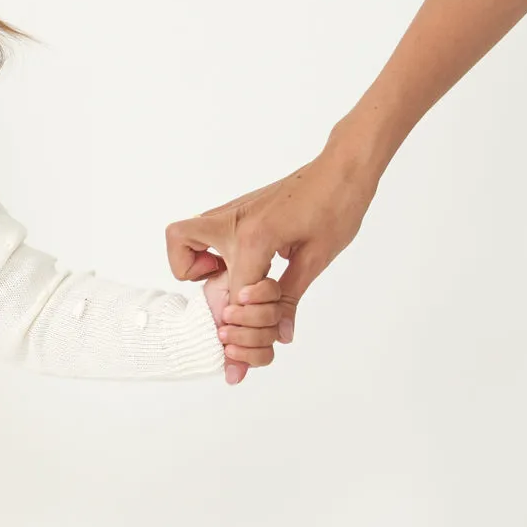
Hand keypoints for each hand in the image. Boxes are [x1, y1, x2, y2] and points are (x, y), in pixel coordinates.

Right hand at [166, 139, 381, 381]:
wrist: (343, 165)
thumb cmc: (336, 204)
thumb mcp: (317, 257)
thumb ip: (290, 298)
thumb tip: (280, 335)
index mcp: (254, 238)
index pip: (234, 296)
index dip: (241, 330)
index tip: (237, 361)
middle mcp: (231, 223)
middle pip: (185, 260)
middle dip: (203, 286)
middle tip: (234, 294)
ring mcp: (228, 214)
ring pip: (182, 240)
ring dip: (199, 267)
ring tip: (232, 275)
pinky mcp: (233, 211)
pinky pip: (201, 234)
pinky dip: (209, 253)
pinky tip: (241, 260)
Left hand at [203, 272, 281, 382]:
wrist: (192, 328)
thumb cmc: (207, 304)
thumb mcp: (220, 289)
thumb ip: (243, 289)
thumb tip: (264, 299)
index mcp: (260, 293)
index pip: (273, 291)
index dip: (259, 294)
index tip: (240, 297)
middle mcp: (267, 313)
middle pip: (273, 315)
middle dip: (246, 316)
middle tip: (225, 315)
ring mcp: (263, 334)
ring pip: (269, 335)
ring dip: (243, 335)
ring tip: (221, 333)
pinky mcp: (256, 353)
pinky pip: (265, 356)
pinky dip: (247, 354)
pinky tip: (229, 350)